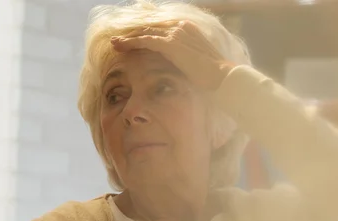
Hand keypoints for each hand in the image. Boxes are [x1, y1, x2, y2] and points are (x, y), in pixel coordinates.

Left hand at [111, 21, 235, 90]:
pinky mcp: (170, 44)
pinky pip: (145, 41)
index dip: (146, 34)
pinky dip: (131, 43)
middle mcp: (181, 27)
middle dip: (134, 34)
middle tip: (119, 40)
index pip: (161, 29)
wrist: (222, 77)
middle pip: (151, 29)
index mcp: (188, 29)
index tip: (134, 39)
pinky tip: (120, 47)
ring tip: (115, 43)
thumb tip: (176, 66)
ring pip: (146, 34)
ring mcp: (176, 34)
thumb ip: (183, 59)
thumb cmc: (212, 76)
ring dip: (128, 39)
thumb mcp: (195, 63)